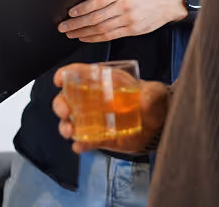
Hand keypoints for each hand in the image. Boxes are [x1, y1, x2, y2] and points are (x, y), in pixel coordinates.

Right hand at [52, 65, 169, 153]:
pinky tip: (79, 146)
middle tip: (66, 112)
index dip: (66, 74)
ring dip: (65, 126)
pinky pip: (85, 141)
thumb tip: (145, 100)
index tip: (60, 79)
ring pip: (71, 122)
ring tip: (70, 132)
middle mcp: (94, 99)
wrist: (159, 124)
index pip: (79, 73)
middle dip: (60, 104)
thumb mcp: (154, 92)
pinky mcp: (101, 138)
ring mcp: (95, 120)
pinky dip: (80, 144)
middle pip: (67, 99)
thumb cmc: (152, 99)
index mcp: (103, 81)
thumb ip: (151, 94)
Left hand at [58, 0, 185, 42]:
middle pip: (96, 18)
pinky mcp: (132, 31)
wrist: (167, 0)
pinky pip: (110, 36)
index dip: (82, 9)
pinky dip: (96, 38)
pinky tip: (85, 38)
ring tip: (70, 34)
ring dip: (83, 33)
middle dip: (77, 24)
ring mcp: (128, 21)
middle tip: (63, 27)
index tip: (70, 12)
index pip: (97, 2)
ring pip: (101, 30)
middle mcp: (124, 7)